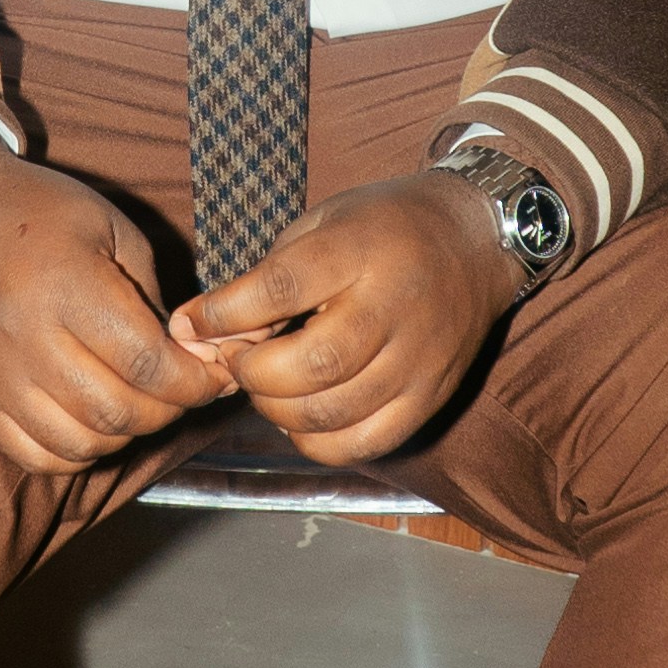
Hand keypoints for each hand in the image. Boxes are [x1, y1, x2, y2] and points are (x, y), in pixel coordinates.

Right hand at [0, 112, 232, 472]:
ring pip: (80, 444)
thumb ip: (154, 297)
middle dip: (168, 410)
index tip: (215, 375)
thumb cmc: (42, 214)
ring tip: (140, 402)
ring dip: (125, 435)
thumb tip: (193, 359)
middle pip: (117, 411)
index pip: (146, 364)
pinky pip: (36, 456)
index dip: (194, 381)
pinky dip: (76, 453)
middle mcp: (27, 339)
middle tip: (183, 389)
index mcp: (68, 288)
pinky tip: (93, 421)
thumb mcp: (114, 230)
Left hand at [167, 172, 518, 465]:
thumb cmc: (383, 229)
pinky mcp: (429, 398)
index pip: (282, 288)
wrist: (475, 241)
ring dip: (277, 410)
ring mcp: (417, 359)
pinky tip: (303, 414)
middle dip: (252, 373)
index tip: (193, 323)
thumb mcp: (321, 224)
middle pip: (310, 364)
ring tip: (269, 384)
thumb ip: (263, 278)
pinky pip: (363, 443)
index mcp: (359, 249)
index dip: (225, 313)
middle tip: (238, 359)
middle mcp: (393, 306)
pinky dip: (316, 441)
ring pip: (331, 413)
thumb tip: (195, 330)